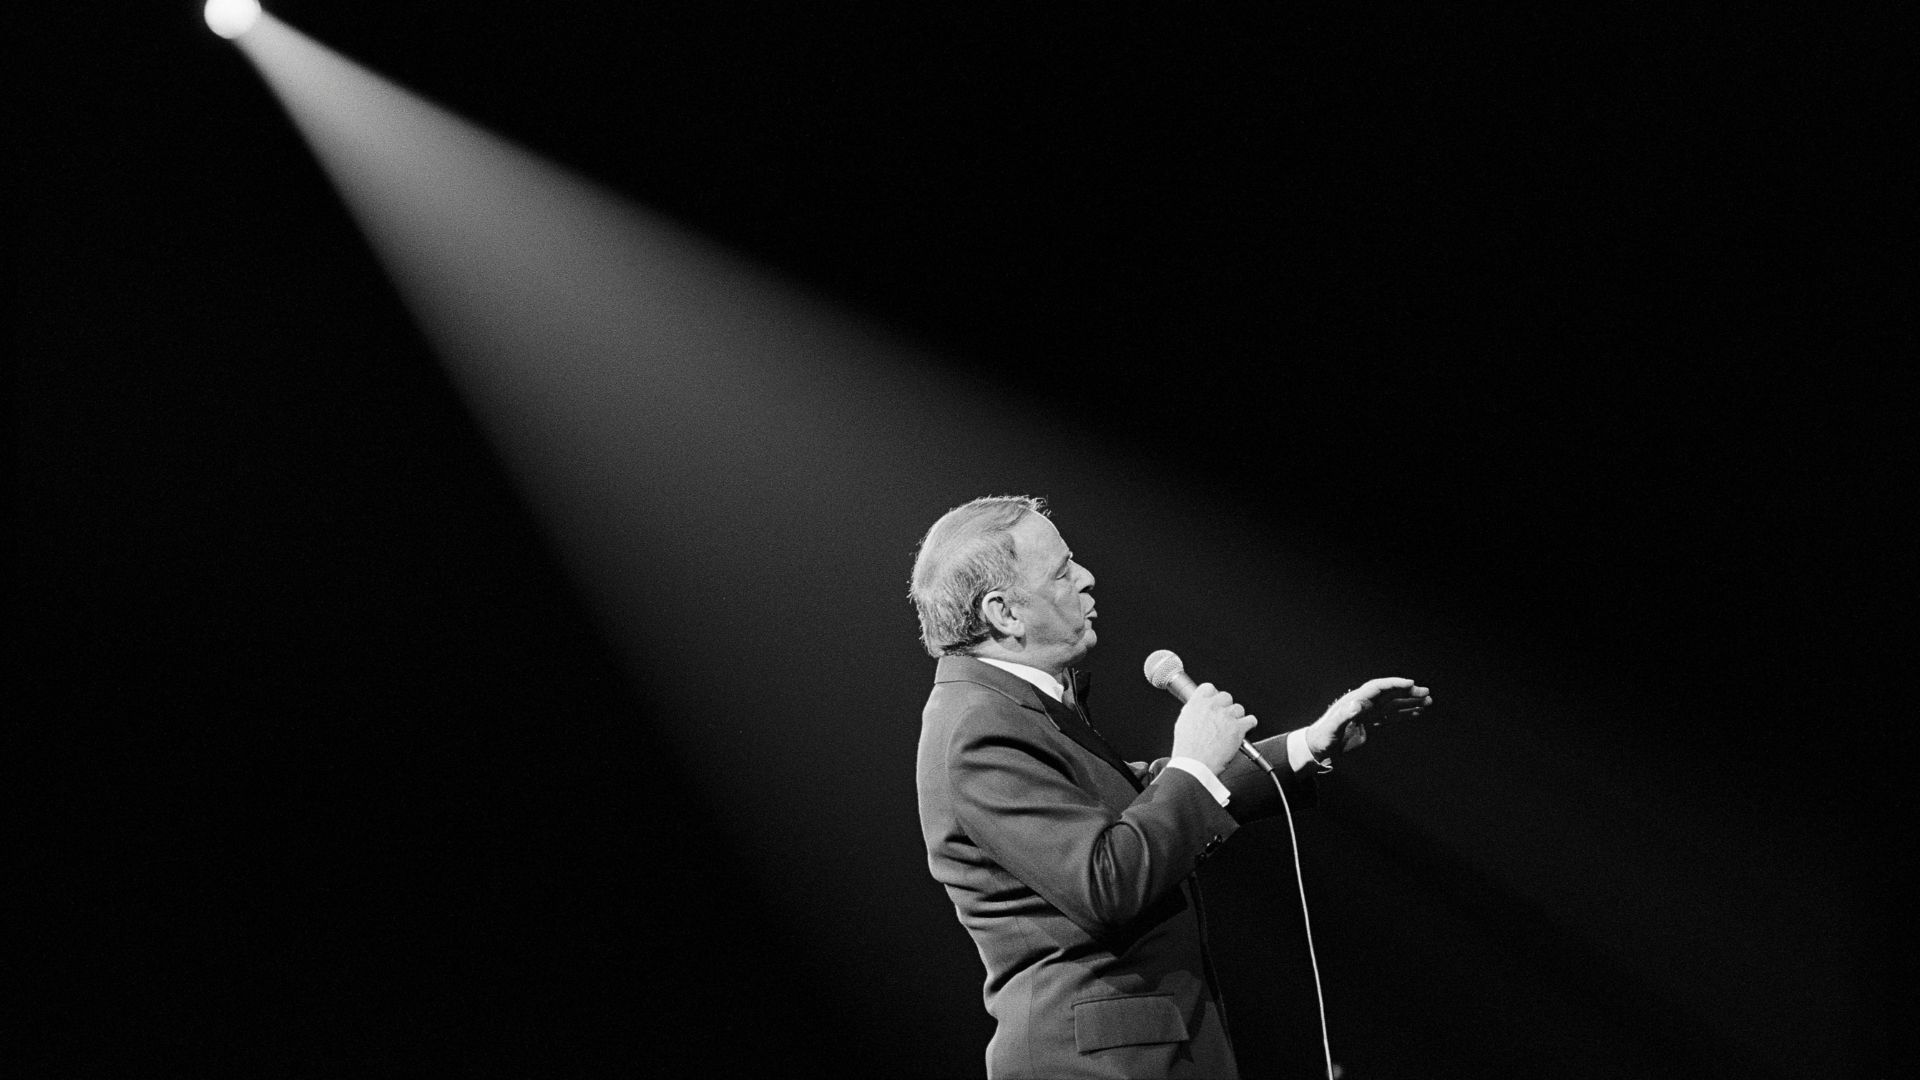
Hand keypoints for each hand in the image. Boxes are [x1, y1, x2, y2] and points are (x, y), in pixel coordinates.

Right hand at [1170, 683, 1258, 775]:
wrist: (1195, 764)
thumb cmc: (1188, 749)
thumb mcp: (1182, 724)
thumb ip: (1193, 712)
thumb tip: (1199, 710)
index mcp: (1197, 704)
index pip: (1209, 688)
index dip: (1213, 695)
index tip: (1214, 703)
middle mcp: (1212, 707)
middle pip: (1226, 696)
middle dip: (1226, 707)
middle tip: (1222, 719)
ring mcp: (1226, 716)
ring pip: (1239, 708)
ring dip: (1237, 718)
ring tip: (1231, 729)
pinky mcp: (1238, 728)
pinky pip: (1251, 720)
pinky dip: (1249, 726)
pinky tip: (1243, 732)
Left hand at [1304, 677, 1431, 757]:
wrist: (1318, 748)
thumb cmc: (1322, 737)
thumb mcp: (1332, 728)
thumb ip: (1344, 716)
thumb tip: (1358, 705)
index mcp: (1354, 700)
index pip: (1378, 687)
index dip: (1394, 684)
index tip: (1411, 683)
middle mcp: (1363, 704)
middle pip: (1389, 694)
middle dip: (1408, 692)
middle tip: (1426, 693)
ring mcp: (1367, 714)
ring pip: (1393, 705)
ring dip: (1410, 702)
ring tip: (1428, 702)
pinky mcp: (1369, 725)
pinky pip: (1390, 717)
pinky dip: (1404, 714)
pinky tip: (1416, 713)